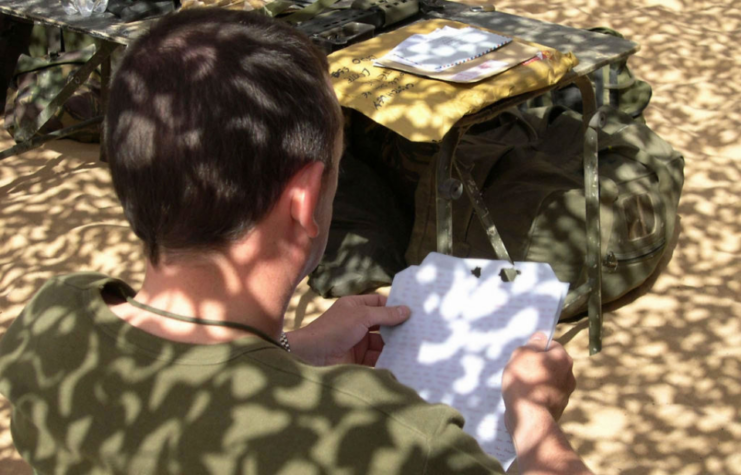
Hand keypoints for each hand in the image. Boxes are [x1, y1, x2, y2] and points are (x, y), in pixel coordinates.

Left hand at [287, 294, 410, 366]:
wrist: (311, 357)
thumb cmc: (333, 329)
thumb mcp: (361, 316)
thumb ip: (385, 314)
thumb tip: (407, 310)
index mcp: (356, 307)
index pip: (380, 303)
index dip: (395, 306)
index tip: (414, 311)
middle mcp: (357, 322)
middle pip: (383, 324)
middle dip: (398, 327)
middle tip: (420, 330)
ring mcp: (358, 341)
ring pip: (382, 342)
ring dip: (395, 345)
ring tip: (416, 346)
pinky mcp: (358, 359)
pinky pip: (377, 358)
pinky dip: (388, 359)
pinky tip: (403, 360)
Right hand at [502, 334, 591, 473]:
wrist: (529, 417)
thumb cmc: (524, 380)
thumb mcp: (522, 354)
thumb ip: (532, 344)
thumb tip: (540, 337)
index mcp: (563, 358)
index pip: (551, 345)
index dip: (537, 348)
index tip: (524, 355)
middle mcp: (569, 374)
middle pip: (550, 363)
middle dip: (536, 365)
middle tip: (520, 370)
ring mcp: (565, 393)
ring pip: (548, 380)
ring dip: (536, 381)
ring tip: (520, 386)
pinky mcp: (559, 407)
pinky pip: (545, 395)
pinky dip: (537, 395)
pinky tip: (525, 398)